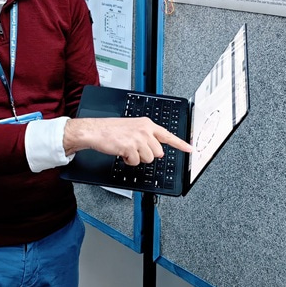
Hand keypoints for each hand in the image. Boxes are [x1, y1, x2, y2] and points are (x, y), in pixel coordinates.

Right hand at [63, 117, 191, 165]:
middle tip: (135, 149)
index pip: (168, 135)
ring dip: (137, 158)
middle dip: (147, 154)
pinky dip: (129, 161)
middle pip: (158, 152)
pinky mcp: (131, 147)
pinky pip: (136, 162)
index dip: (180, 144)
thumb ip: (147, 136)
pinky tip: (122, 153)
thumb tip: (157, 151)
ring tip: (127, 150)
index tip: (190, 149)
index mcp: (147, 124)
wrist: (95, 131)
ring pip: (148, 159)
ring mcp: (138, 139)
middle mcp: (145, 130)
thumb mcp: (132, 128)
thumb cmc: (110, 130)